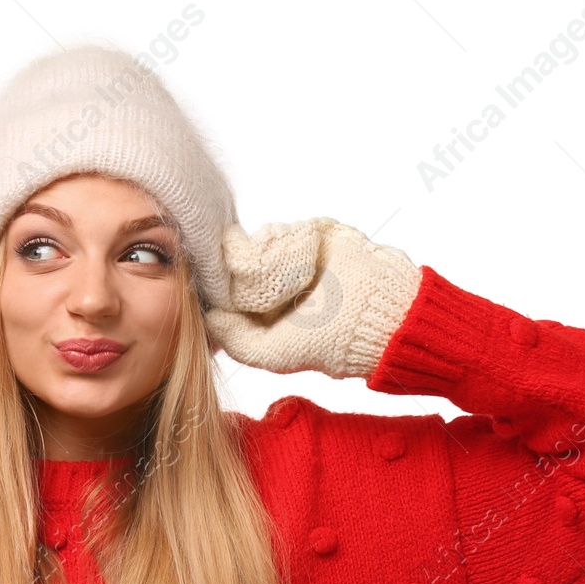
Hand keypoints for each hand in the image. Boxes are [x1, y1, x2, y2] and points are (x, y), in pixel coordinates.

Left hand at [204, 218, 421, 379]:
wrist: (377, 310)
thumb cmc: (326, 340)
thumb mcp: (271, 353)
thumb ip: (233, 340)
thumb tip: (207, 314)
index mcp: (262, 313)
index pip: (226, 291)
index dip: (220, 284)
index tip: (221, 281)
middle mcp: (274, 286)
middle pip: (238, 261)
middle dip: (244, 265)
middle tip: (264, 279)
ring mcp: (292, 259)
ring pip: (260, 241)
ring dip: (272, 252)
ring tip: (299, 273)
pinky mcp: (311, 238)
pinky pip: (285, 230)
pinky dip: (292, 240)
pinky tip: (311, 258)